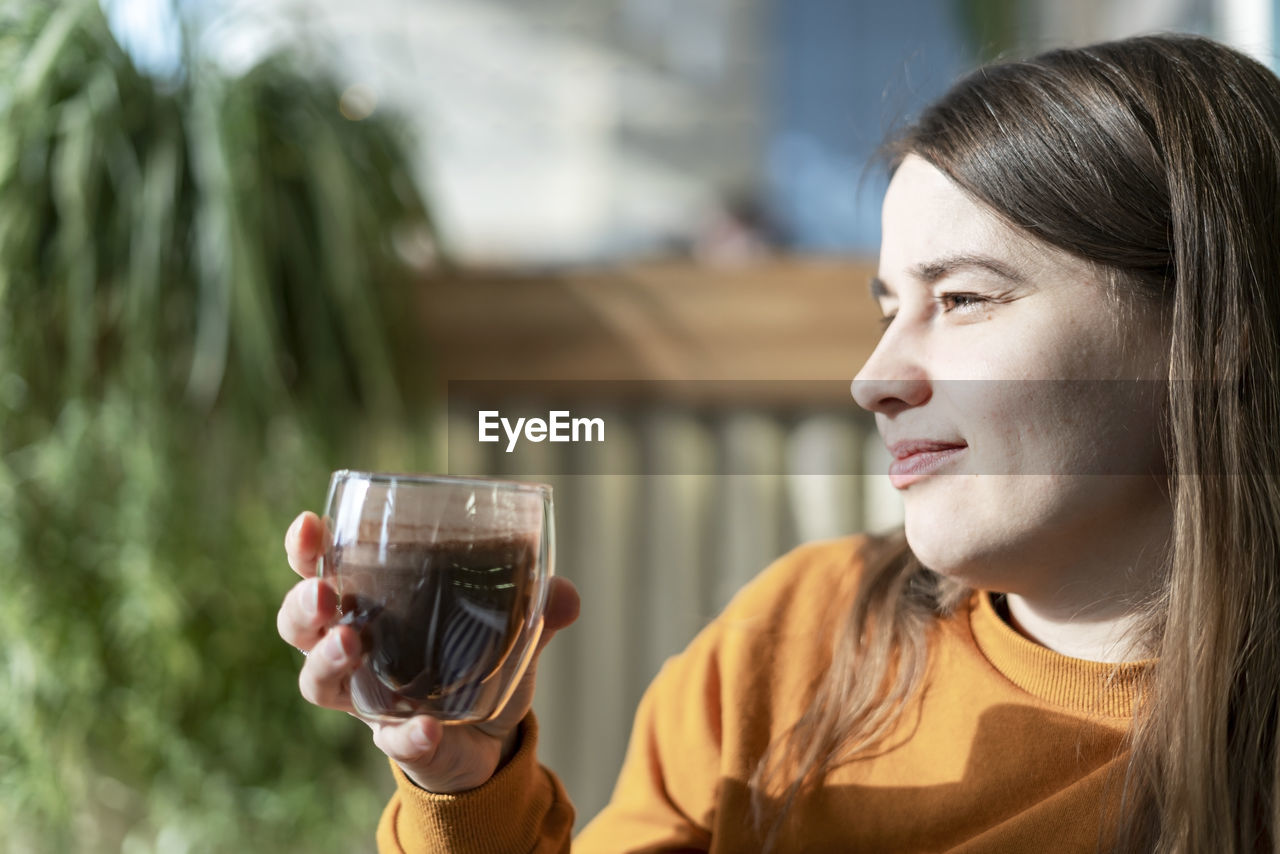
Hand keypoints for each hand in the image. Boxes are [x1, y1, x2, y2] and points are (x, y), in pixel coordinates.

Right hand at [276, 510, 579, 792]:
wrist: (491, 740)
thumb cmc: (476, 660)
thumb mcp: (507, 625)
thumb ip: (536, 605)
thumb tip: (567, 594)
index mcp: (369, 607)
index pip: (320, 570)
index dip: (306, 550)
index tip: (309, 527)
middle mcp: (353, 653)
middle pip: (300, 627)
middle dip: (303, 607)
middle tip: (326, 596)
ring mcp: (368, 701)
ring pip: (319, 683)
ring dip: (329, 662)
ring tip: (354, 644)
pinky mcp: (399, 743)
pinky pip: (392, 742)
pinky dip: (406, 736)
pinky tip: (423, 728)